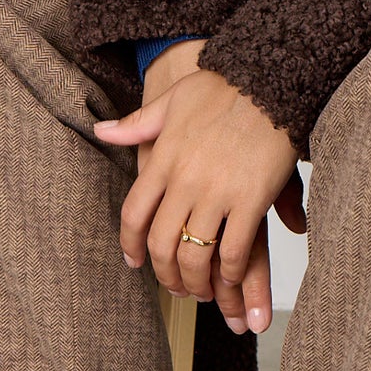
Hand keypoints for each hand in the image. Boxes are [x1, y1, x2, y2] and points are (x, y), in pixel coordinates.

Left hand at [97, 49, 303, 335]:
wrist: (269, 80)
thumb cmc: (223, 88)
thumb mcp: (171, 102)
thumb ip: (136, 124)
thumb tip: (100, 132)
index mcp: (162, 159)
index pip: (134, 214)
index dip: (131, 245)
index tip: (133, 262)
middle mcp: (185, 181)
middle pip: (161, 242)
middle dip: (164, 273)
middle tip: (172, 287)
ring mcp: (217, 192)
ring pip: (195, 254)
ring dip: (195, 280)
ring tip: (200, 291)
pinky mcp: (251, 200)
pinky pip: (234, 249)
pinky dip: (230, 271)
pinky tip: (231, 276)